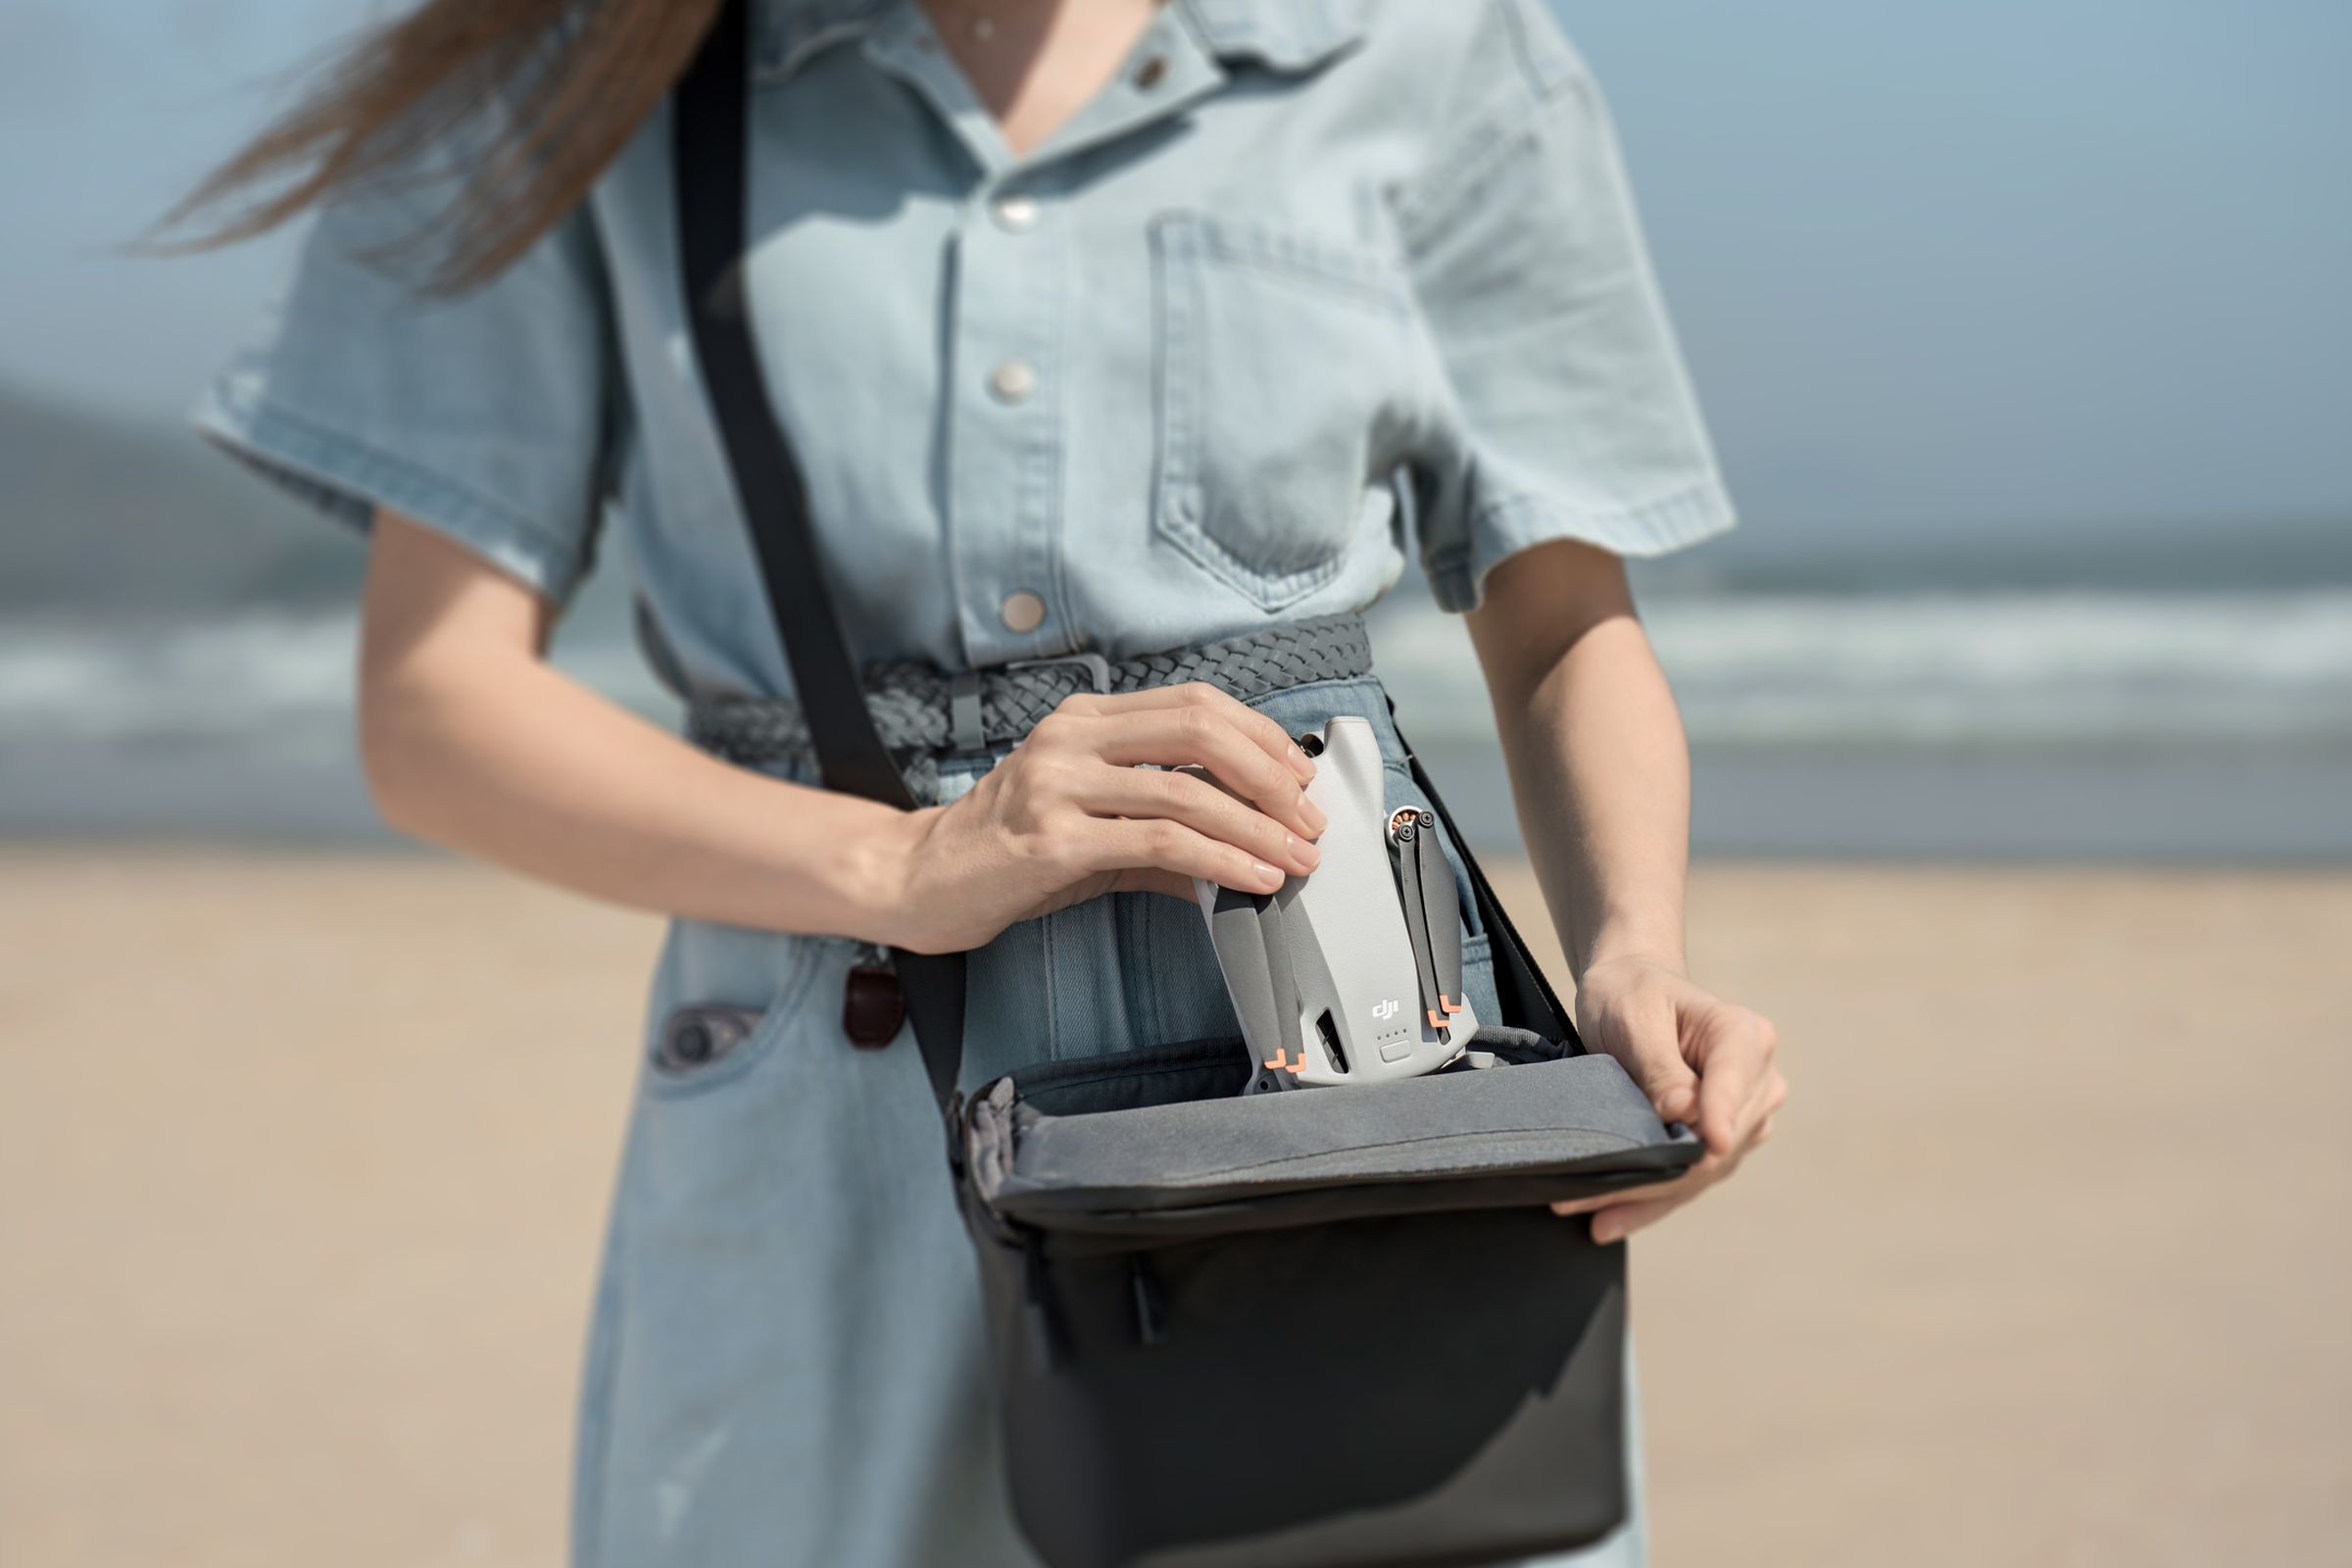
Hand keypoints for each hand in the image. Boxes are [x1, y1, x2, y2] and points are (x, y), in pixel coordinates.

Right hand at [875, 682, 1326, 953]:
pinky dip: (1219, 860)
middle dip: (1270, 776)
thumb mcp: (1090, 823)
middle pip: (1200, 729)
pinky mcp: (1053, 840)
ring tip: (1295, 858)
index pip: (1193, 703)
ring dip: (1258, 828)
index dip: (1259, 736)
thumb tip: (1242, 851)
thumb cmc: (1002, 849)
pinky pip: (1159, 844)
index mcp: (1084, 718)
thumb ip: (1163, 829)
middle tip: (1308, 819)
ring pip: (1188, 791)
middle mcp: (1071, 738)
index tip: (1299, 777)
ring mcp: (1058, 784)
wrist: (917, 879)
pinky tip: (1251, 878)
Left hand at [1549, 955, 1786, 1242]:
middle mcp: (1756, 1081)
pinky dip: (1647, 1201)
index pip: (1734, 1087)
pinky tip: (1608, 1220)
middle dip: (1657, 1173)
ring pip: (1700, 1172)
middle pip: (1715, 1143)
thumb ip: (1660, 1065)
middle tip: (1591, 1192)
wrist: (1629, 992)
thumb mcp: (1636, 1016)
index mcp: (1744, 1037)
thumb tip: (1684, 1114)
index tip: (1706, 1147)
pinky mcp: (1718, 1143)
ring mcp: (1742, 1117)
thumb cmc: (1632, 994)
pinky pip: (1687, 1180)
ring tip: (1591, 1214)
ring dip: (1645, 1198)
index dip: (1720, 1120)